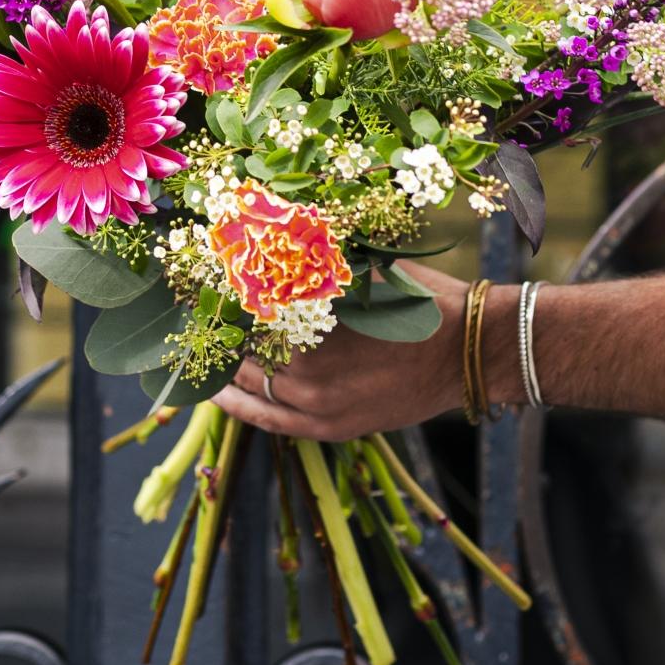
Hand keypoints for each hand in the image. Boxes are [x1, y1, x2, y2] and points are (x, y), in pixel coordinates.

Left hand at [215, 263, 494, 440]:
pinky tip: (215, 391)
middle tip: (195, 309)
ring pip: (250, 380)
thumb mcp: (367, 269)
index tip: (203, 279)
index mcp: (316, 318)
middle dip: (221, 325)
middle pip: (243, 343)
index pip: (249, 305)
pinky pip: (268, 418)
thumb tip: (267, 238)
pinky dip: (237, 402)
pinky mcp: (329, 427)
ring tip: (203, 343)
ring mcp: (317, 403)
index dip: (224, 292)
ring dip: (225, 360)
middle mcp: (309, 365)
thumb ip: (317, 262)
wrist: (470, 352)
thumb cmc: (421, 301)